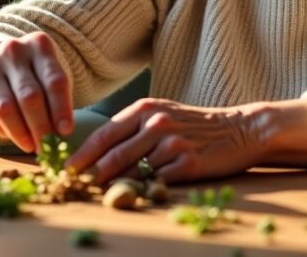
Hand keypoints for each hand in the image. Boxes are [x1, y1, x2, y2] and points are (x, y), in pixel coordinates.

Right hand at [0, 32, 73, 152]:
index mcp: (40, 46)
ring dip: (19, 133)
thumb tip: (60, 134)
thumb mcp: (50, 74)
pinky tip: (12, 137)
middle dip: (40, 127)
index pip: (54, 80)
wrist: (2, 58)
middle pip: (29, 96)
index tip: (65, 132)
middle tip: (46, 146)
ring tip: (30, 146)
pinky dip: (0, 131)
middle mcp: (14, 51)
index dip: (61, 109)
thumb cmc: (35, 72)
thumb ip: (57, 98)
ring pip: (5, 108)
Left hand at [64, 98, 263, 183]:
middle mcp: (156, 123)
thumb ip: (132, 127)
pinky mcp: (188, 163)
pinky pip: (157, 182)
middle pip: (112, 155)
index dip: (82, 155)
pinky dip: (143, 191)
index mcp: (145, 109)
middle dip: (90, 175)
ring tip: (99, 196)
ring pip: (132, 172)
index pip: (104, 134)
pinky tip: (135, 197)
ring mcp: (172, 143)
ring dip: (114, 187)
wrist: (239, 129)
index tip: (66, 170)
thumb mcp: (162, 113)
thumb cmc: (194, 124)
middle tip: (75, 188)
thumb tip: (98, 150)